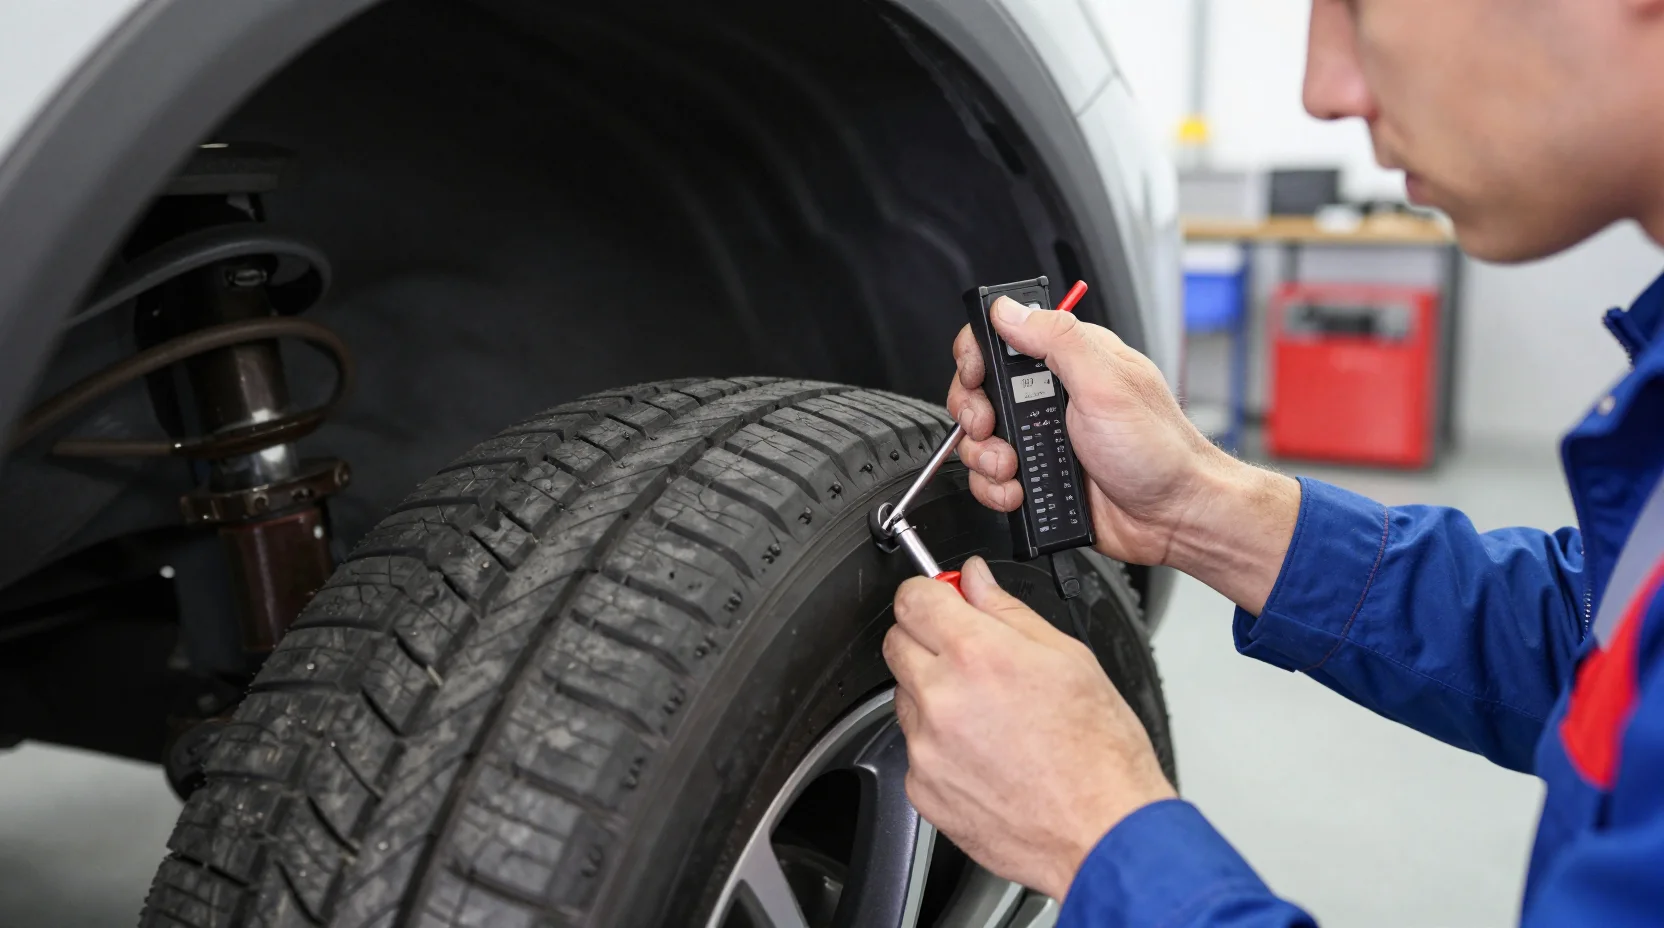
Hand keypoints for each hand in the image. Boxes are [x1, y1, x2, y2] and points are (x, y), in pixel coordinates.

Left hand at [883, 557, 1175, 900]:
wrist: (1103, 834)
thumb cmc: (1100, 754)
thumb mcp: (1069, 659)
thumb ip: (1009, 611)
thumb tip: (976, 581)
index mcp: (977, 654)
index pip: (912, 598)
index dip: (929, 593)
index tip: (943, 601)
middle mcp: (941, 698)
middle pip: (897, 643)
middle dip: (927, 639)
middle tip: (971, 657)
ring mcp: (926, 748)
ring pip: (905, 697)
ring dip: (933, 695)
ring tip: (990, 717)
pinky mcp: (922, 789)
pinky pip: (916, 749)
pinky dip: (940, 746)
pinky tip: (986, 754)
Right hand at [947, 298, 1299, 613]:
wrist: (1175, 517)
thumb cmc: (1159, 450)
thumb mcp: (1107, 382)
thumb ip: (1057, 339)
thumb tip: (1009, 310)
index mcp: (1070, 360)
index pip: (1002, 338)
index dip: (976, 355)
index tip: (977, 376)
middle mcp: (1052, 397)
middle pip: (978, 391)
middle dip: (974, 413)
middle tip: (992, 426)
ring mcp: (1043, 438)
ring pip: (979, 440)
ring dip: (985, 457)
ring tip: (1013, 467)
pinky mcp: (1037, 477)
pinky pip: (991, 480)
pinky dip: (995, 489)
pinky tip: (1021, 491)